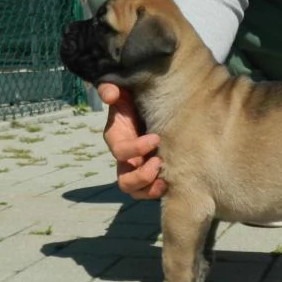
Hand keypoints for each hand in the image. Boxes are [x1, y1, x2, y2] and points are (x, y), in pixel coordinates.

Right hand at [98, 84, 166, 198]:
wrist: (148, 107)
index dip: (136, 148)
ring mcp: (137, 168)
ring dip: (149, 188)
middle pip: (124, 180)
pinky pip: (147, 192)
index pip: (120, 151)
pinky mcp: (150, 173)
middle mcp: (125, 158)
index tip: (156, 138)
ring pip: (134, 190)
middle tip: (159, 162)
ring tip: (165, 179)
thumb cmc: (134, 100)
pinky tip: (170, 184)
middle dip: (142, 175)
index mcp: (117, 138)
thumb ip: (111, 89)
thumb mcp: (122, 91)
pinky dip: (156, 192)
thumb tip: (110, 95)